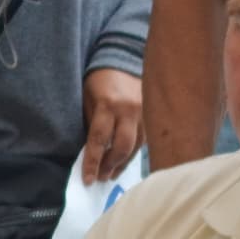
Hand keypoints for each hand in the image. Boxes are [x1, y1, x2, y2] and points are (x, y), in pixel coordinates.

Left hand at [78, 66, 142, 183]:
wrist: (122, 58)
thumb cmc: (98, 81)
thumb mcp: (88, 98)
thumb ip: (90, 123)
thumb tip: (89, 153)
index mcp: (108, 104)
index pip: (100, 140)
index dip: (93, 162)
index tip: (88, 180)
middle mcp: (129, 110)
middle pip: (122, 147)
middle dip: (110, 166)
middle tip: (101, 177)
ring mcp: (143, 113)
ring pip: (135, 147)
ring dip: (122, 164)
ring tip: (111, 174)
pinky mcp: (151, 115)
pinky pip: (143, 140)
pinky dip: (132, 153)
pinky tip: (123, 161)